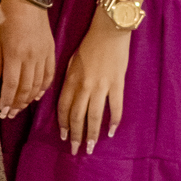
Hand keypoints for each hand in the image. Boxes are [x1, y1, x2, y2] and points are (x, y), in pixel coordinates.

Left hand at [0, 0, 54, 118]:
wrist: (28, 0)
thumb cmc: (7, 16)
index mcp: (15, 54)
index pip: (13, 84)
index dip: (8, 100)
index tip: (3, 111)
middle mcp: (31, 57)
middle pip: (26, 88)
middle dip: (18, 104)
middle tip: (10, 114)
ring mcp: (43, 55)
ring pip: (39, 84)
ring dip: (29, 99)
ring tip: (21, 107)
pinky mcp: (51, 51)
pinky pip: (50, 74)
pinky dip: (44, 87)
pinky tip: (38, 95)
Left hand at [56, 8, 131, 154]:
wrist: (109, 30)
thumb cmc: (89, 44)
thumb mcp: (71, 61)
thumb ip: (70, 81)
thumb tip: (68, 99)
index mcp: (71, 80)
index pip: (63, 108)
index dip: (63, 125)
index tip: (65, 137)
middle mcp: (84, 86)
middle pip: (77, 116)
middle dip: (76, 135)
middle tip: (76, 150)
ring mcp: (101, 86)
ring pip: (94, 116)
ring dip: (92, 134)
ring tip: (91, 147)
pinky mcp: (117, 84)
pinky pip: (115, 107)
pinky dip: (113, 121)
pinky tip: (111, 132)